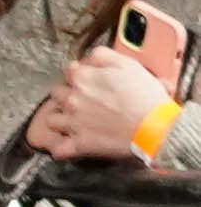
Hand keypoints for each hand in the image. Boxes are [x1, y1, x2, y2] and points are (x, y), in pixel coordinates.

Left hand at [26, 40, 183, 164]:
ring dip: (60, 119)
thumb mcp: (129, 64)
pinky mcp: (78, 144)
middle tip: (82, 100)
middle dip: (67, 95)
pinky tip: (67, 144)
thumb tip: (89, 57)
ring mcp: (72, 123)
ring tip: (72, 121)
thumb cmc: (145, 95)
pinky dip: (60, 148)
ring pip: (51, 119)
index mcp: (83, 78)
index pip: (69, 70)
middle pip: (57, 93)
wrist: (154, 125)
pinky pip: (57, 150)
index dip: (78, 74)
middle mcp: (72, 99)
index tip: (87, 79)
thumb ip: (104, 56)